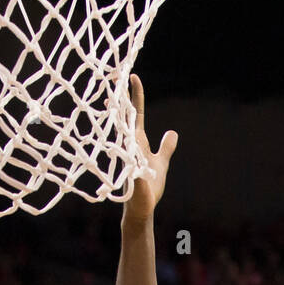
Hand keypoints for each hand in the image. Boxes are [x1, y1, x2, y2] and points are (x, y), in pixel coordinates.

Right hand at [124, 74, 177, 222]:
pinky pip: (127, 158)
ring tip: (111, 96)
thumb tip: (173, 132)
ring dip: (117, 117)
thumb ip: (166, 148)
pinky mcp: (131, 172)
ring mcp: (128, 157)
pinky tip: (123, 136)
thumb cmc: (149, 187)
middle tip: (113, 76)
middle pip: (124, 117)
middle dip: (119, 98)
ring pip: (122, 132)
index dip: (135, 96)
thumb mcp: (160, 163)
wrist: (142, 208)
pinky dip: (125, 149)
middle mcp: (130, 145)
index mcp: (138, 141)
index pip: (137, 113)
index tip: (133, 77)